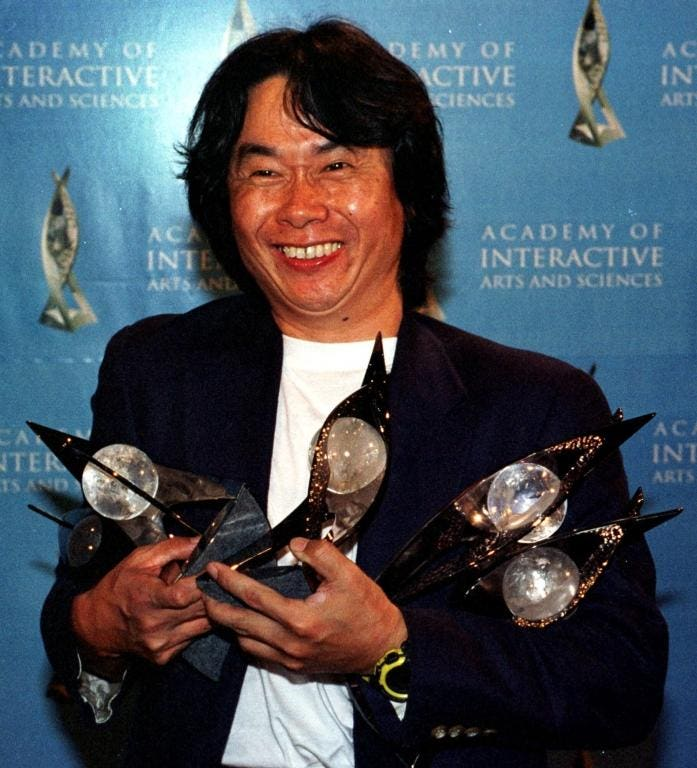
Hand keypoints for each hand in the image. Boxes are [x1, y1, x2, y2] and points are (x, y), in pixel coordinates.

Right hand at [71, 536, 211, 669]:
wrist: (96, 625)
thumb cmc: (118, 587)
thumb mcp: (140, 559)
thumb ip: (172, 548)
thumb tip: (200, 542)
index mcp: (146, 598)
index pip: (183, 595)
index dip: (203, 582)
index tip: (213, 570)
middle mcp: (154, 625)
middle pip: (199, 609)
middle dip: (213, 591)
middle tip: (218, 579)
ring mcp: (160, 643)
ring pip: (204, 625)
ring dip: (212, 608)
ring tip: (210, 593)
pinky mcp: (164, 656)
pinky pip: (194, 637)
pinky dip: (200, 623)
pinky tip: (194, 611)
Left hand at [203, 537, 406, 674]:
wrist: (384, 650)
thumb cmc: (368, 610)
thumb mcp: (349, 575)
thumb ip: (320, 554)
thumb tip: (293, 544)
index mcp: (300, 618)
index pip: (253, 596)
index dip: (230, 581)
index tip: (214, 568)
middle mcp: (289, 643)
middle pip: (239, 624)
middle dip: (216, 605)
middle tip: (201, 589)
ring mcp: (290, 659)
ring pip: (245, 642)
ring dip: (229, 624)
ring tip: (219, 604)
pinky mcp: (294, 668)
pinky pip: (259, 655)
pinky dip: (246, 639)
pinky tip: (245, 626)